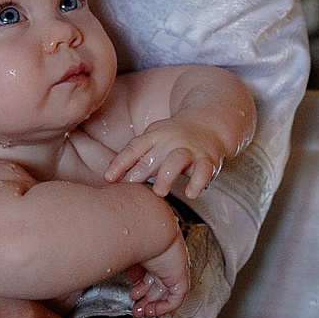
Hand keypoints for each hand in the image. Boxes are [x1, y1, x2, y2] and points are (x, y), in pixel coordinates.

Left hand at [103, 116, 235, 197]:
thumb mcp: (153, 141)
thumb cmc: (175, 138)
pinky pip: (203, 171)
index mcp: (154, 136)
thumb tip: (111, 178)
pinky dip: (197, 183)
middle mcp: (171, 141)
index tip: (108, 178)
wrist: (209, 124)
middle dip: (138, 173)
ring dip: (166, 177)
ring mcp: (190, 150)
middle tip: (127, 188)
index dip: (120, 163)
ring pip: (176, 160)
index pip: (134, 148)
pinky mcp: (207, 160)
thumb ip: (136, 160)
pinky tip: (191, 193)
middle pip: (152, 156)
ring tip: (160, 192)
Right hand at [126, 227, 188, 317]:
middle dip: (145, 299)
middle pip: (157, 286)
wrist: (150, 229)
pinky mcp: (179, 278)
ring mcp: (173, 270)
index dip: (140, 287)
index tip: (133, 294)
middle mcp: (165, 261)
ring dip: (152, 306)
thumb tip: (114, 272)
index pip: (149, 274)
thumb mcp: (124, 252)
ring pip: (166, 294)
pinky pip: (175, 300)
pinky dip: (163, 308)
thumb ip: (121, 263)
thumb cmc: (136, 233)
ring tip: (141, 312)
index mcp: (153, 253)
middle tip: (136, 307)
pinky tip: (153, 311)